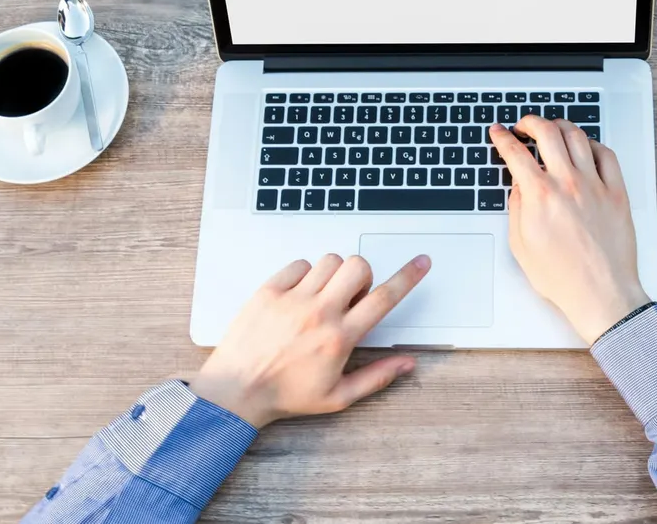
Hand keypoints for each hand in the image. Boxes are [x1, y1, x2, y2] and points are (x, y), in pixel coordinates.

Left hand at [191, 253, 430, 427]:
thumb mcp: (338, 397)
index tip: (421, 263)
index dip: (408, 277)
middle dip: (363, 276)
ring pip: (329, 260)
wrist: (236, 391)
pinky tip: (300, 294)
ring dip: (335, 274)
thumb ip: (377, 377)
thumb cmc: (284, 395)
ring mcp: (292, 299)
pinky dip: (305, 273)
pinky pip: (299, 264)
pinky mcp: (269, 291)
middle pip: (357, 267)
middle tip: (351, 296)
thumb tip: (407, 364)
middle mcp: (318, 313)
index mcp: (339, 338)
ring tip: (323, 296)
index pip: (383, 299)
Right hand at [490, 118, 649, 343]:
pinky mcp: (616, 193)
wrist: (601, 294)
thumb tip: (518, 184)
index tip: (499, 132)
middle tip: (524, 126)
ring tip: (553, 129)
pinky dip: (592, 144)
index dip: (502, 137)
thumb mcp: (521, 245)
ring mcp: (595, 185)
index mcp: (540, 196)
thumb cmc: (563, 277)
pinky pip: (606, 155)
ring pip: (577, 136)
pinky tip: (585, 147)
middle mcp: (568, 184)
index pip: (515, 153)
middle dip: (530, 122)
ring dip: (560, 126)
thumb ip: (516, 207)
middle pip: (546, 132)